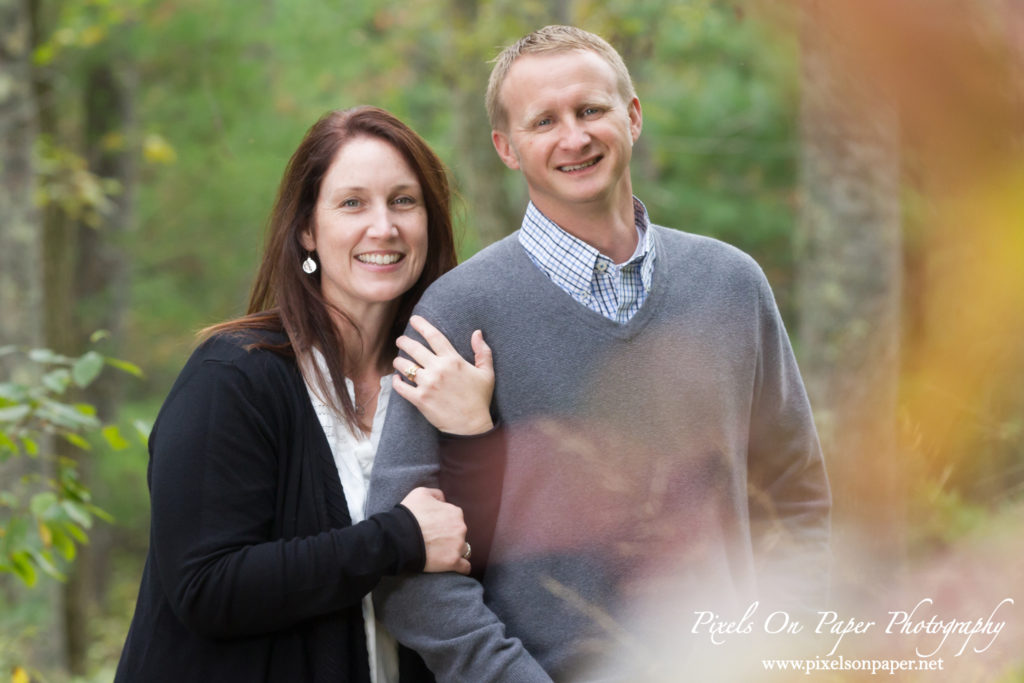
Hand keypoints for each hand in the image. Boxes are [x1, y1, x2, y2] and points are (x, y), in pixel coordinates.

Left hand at [393, 315, 494, 434]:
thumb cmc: (479, 399)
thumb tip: (477, 332)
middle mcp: (438, 369)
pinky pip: (401, 386)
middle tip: (400, 340)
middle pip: (414, 347)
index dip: (422, 325)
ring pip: (404, 365)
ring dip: (398, 361)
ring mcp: (427, 384)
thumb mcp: (487, 373)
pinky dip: (395, 381)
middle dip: (404, 341)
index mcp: (453, 360)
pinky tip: (396, 378)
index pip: (434, 336)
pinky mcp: (419, 399)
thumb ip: (482, 351)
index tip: (414, 319)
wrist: (471, 426)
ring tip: (398, 361)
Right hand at [400, 487, 469, 573]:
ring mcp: (458, 546)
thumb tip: (443, 501)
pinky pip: (465, 566)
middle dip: (450, 536)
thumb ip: (437, 495)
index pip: (455, 518)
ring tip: (440, 553)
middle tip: (434, 540)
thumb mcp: (421, 493)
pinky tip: (454, 565)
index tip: (434, 527)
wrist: (399, 537)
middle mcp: (461, 528)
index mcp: (455, 513)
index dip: (444, 522)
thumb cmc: (409, 514)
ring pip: (463, 549)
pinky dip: (461, 566)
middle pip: (459, 534)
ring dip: (454, 550)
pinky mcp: (453, 562)